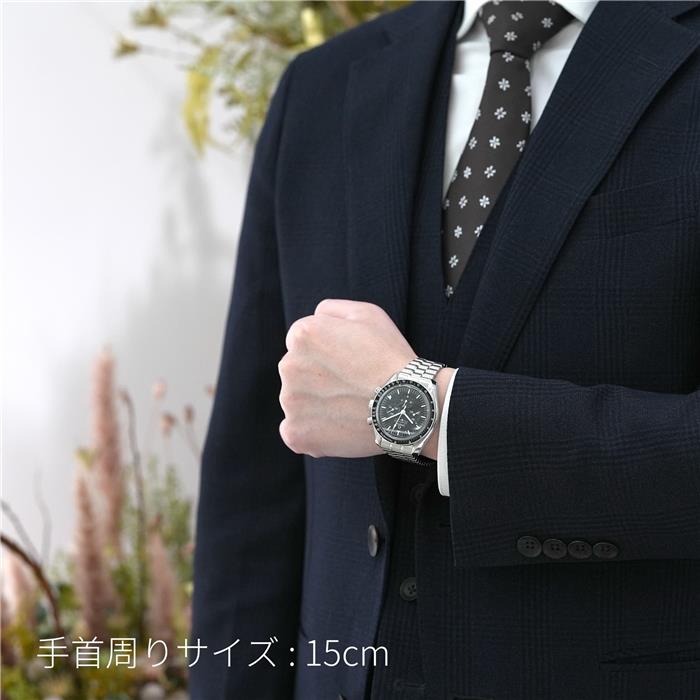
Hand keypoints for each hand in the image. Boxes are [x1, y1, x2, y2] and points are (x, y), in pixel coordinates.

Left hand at [278, 299, 453, 459]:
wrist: (407, 405)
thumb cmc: (390, 357)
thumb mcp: (367, 313)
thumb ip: (331, 310)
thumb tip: (314, 319)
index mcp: (302, 335)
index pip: (303, 343)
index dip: (328, 353)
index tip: (349, 364)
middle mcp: (288, 366)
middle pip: (298, 372)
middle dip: (319, 377)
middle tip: (352, 386)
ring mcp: (290, 403)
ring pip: (298, 402)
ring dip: (317, 405)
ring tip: (350, 408)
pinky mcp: (295, 433)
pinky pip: (297, 432)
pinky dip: (314, 433)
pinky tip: (340, 427)